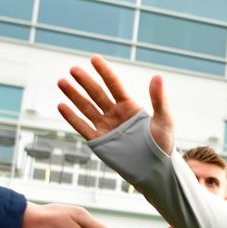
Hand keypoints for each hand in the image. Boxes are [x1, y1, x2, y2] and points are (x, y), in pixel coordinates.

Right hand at [58, 55, 174, 154]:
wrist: (155, 169)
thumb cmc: (163, 143)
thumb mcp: (164, 120)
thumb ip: (159, 99)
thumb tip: (157, 77)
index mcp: (129, 106)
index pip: (114, 85)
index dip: (104, 72)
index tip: (94, 59)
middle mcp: (115, 113)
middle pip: (97, 94)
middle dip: (85, 81)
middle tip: (73, 69)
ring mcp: (106, 127)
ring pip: (86, 107)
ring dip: (74, 95)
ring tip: (61, 82)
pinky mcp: (100, 141)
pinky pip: (83, 127)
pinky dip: (72, 117)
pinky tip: (61, 105)